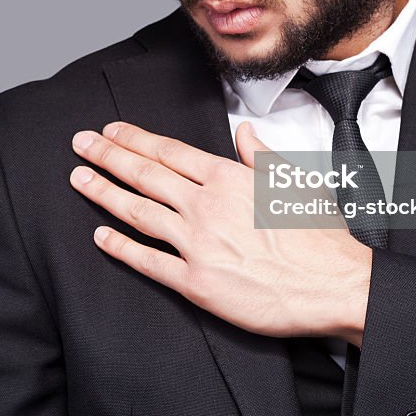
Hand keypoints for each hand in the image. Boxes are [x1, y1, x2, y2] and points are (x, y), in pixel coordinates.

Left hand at [69, 121, 372, 344]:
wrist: (335, 285)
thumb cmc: (319, 235)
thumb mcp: (294, 179)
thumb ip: (260, 154)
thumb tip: (243, 131)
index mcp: (228, 178)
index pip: (168, 151)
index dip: (134, 139)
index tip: (111, 130)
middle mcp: (206, 206)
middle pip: (144, 174)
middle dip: (107, 156)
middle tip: (80, 144)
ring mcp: (197, 244)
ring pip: (138, 212)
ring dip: (104, 193)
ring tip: (80, 179)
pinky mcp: (196, 282)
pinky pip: (148, 262)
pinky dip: (120, 248)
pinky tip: (101, 237)